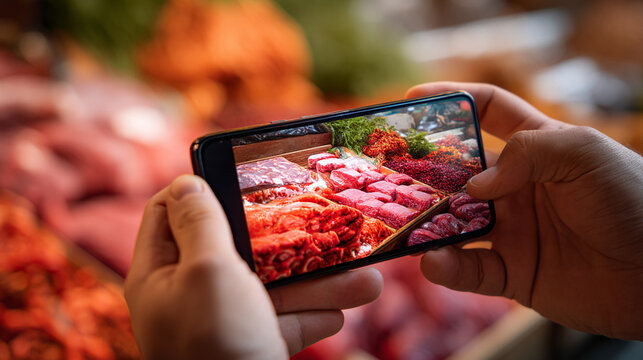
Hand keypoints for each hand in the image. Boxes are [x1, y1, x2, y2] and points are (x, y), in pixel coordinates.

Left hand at [125, 175, 382, 358]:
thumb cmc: (216, 347)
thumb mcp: (209, 272)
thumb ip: (200, 222)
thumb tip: (185, 182)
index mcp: (161, 273)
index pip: (167, 212)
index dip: (198, 188)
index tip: (239, 175)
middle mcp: (188, 295)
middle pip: (235, 248)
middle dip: (286, 238)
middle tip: (321, 220)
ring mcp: (221, 323)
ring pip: (270, 287)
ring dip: (318, 280)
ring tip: (366, 279)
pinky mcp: (249, 346)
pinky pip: (282, 322)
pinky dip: (311, 317)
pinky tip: (341, 311)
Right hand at [407, 82, 642, 339]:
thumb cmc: (633, 199)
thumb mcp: (585, 154)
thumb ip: (527, 153)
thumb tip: (475, 185)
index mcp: (537, 148)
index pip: (489, 112)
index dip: (452, 100)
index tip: (414, 98)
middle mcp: (517, 187)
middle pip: (458, 172)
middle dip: (424, 169)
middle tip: (388, 169)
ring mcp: (512, 231)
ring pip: (455, 224)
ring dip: (428, 223)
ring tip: (402, 221)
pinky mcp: (513, 273)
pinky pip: (471, 271)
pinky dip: (449, 268)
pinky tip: (434, 261)